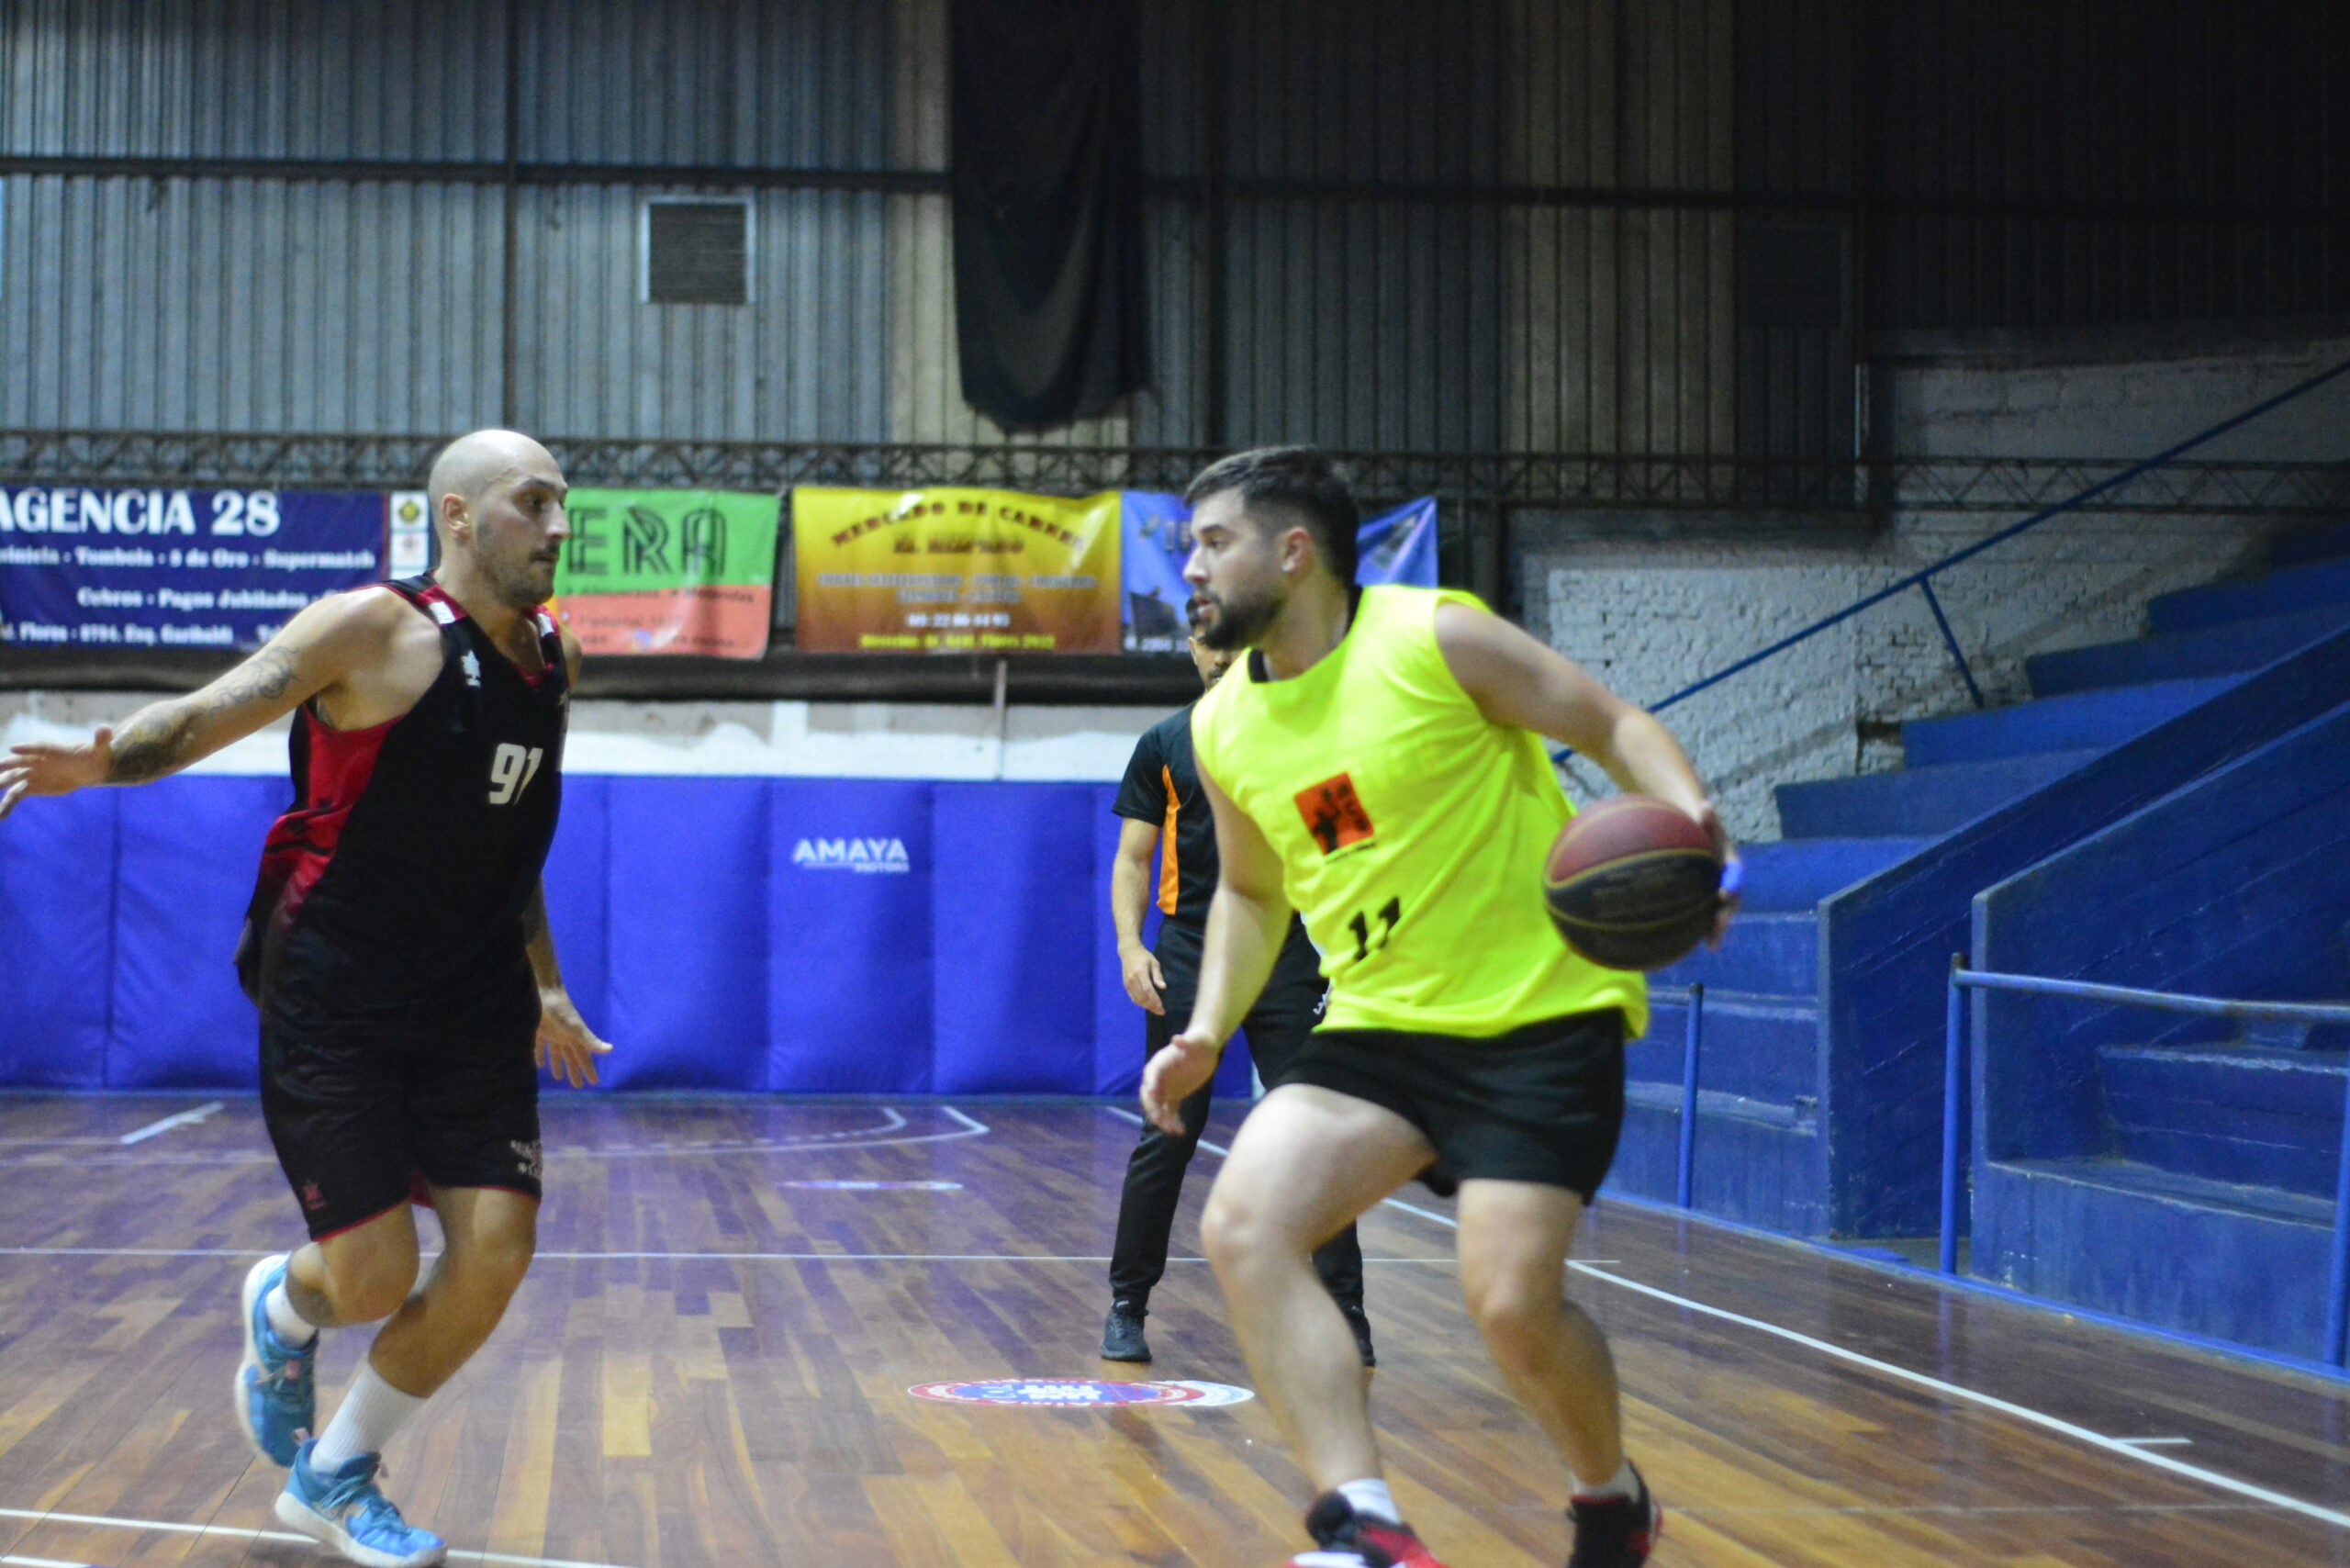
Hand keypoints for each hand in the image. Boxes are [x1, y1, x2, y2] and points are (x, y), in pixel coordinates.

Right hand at [0, 727, 114, 820]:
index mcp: (52, 750)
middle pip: (17, 762)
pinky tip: (0, 817)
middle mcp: (36, 760)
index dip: (28, 748)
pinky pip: (15, 796)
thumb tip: (106, 728)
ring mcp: (30, 774)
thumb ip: (102, 740)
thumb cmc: (94, 756)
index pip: (38, 748)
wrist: (87, 769)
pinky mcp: (30, 787)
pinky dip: (7, 806)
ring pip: (10, 780)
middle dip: (5, 765)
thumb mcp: (101, 750)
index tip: (14, 748)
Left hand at [535, 989, 613, 1087]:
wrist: (543, 991)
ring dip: (557, 1064)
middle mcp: (565, 1037)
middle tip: (577, 1086)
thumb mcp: (575, 1028)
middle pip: (571, 1057)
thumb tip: (611, 1050)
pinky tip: (538, 1063)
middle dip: (575, 1071)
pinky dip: (540, 1054)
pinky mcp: (539, 1029)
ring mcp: (553, 1032)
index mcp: (575, 1038)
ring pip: (557, 1052)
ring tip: (557, 1077)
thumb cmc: (560, 1010)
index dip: (589, 1070)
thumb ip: (590, 1041)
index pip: (584, 1058)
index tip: (594, 1083)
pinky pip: (540, 1045)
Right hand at [1120, 943, 1166, 1013]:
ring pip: (1137, 999)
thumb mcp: (1154, 963)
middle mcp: (1132, 979)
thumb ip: (1158, 975)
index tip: (1162, 1007)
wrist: (1129, 952)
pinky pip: (1133, 998)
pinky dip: (1140, 1003)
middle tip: (1161, 1012)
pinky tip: (1147, 1006)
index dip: (1155, 1000)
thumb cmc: (1144, 957)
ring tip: (1156, 1010)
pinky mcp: (1126, 985)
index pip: (1148, 990)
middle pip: (1142, 997)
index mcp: (1140, 973)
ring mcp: (1128, 983)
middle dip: (1152, 1006)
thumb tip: (1163, 987)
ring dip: (1147, 1007)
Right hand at [1140, 1029, 1220, 1132]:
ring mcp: (1165, 1088)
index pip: (1152, 1074)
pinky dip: (1173, 1121)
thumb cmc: (1199, 1041)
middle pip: (1150, 1095)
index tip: (1154, 1094)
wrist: (1204, 1049)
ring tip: (1174, 1130)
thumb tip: (1177, 1039)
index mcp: (1160, 1062)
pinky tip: (1181, 1131)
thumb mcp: (1195, 1041)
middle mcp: (1158, 1077)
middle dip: (1153, 1108)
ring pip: (1158, 1106)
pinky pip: (1170, 1111)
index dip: (1152, 1083)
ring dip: (1163, 1119)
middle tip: (1161, 1120)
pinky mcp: (1174, 1096)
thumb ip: (1185, 1042)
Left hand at [1694, 798, 1740, 947]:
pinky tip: (1687, 942)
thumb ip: (1707, 818)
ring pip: (1719, 913)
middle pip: (1731, 902)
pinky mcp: (1706, 902)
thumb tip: (1704, 805)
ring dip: (1717, 929)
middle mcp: (1728, 882)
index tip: (1723, 893)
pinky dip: (1700, 929)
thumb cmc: (1699, 827)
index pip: (1734, 877)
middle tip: (1718, 928)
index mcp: (1731, 866)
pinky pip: (1705, 916)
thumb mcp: (1704, 821)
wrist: (1697, 835)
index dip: (1731, 886)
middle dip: (1726, 916)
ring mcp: (1717, 894)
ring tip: (1711, 945)